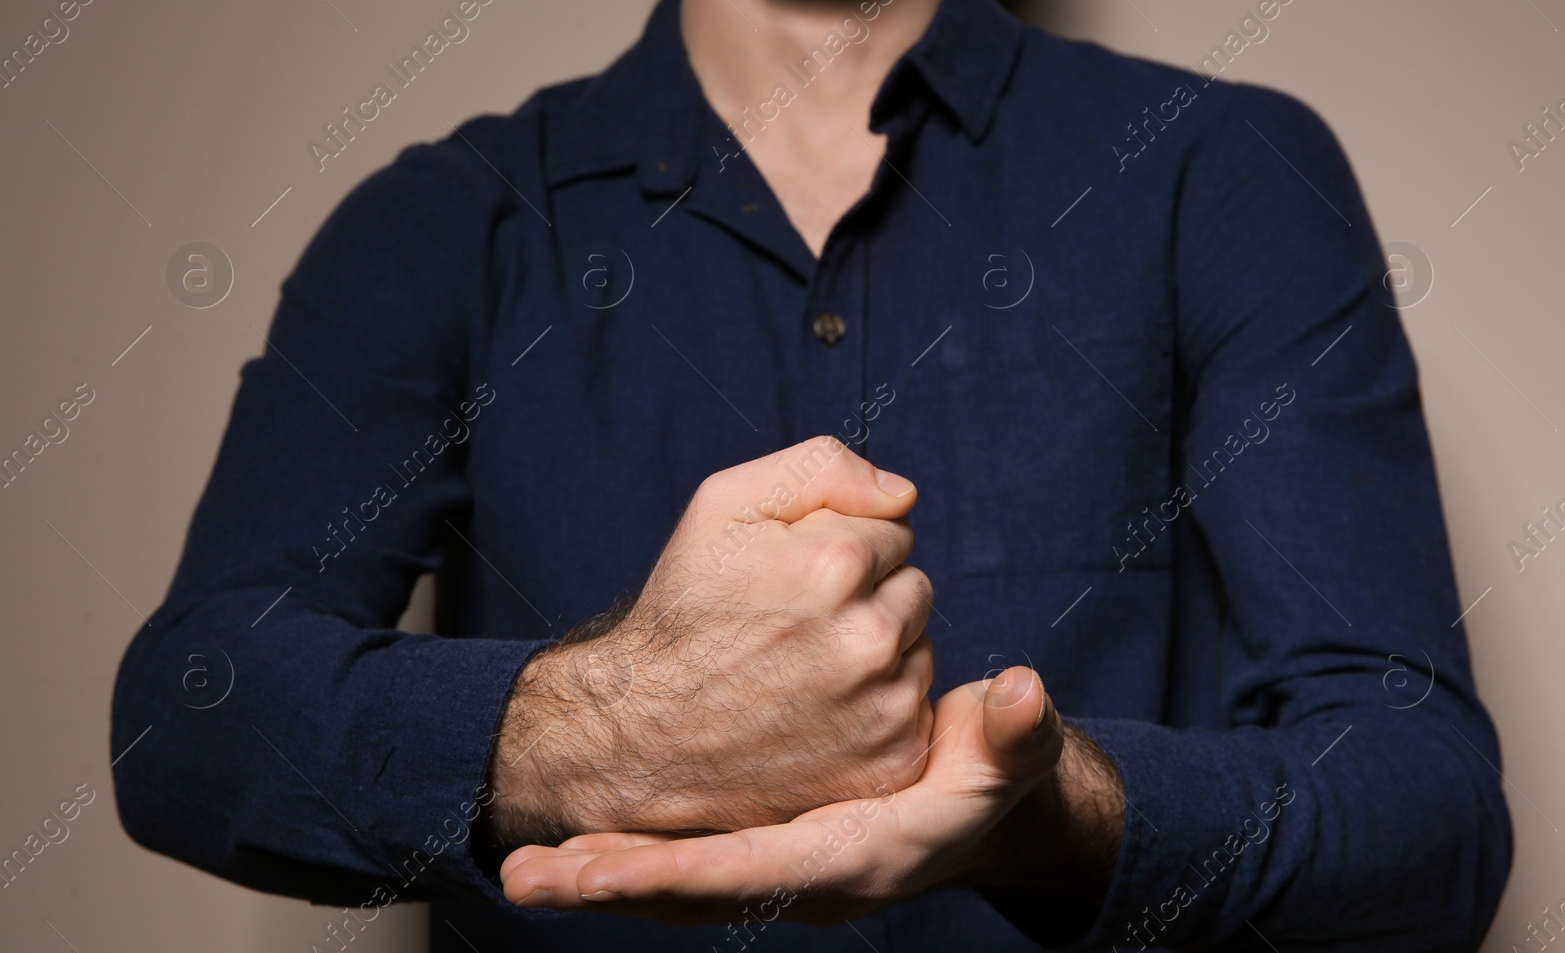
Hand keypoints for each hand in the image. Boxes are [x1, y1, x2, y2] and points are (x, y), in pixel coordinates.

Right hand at [489, 436, 936, 844]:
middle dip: (867, 599)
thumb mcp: (725, 506)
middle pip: (915, 590)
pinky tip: (820, 717)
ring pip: (917, 651)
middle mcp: (870, 639)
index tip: (792, 580)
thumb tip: (903, 494)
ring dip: (877, 656)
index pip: (894, 530)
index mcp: (836, 565)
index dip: (840, 549)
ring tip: (803, 674)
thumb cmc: (685, 612)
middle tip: (796, 630)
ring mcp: (885, 709)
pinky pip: (917, 711)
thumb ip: (822, 469)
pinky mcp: (893, 763)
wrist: (644, 736)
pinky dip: (879, 713)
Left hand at [498, 667, 1122, 925]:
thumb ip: (1018, 730)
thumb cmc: (997, 774)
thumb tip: (1016, 694)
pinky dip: (633, 864)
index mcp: (859, 855)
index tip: (597, 871)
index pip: (756, 871)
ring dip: (604, 881)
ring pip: (681, 887)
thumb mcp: (1015, 751)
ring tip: (524, 872)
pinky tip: (575, 851)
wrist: (991, 807)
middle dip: (611, 887)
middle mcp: (809, 879)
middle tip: (527, 877)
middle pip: (696, 893)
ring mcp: (781, 871)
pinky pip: (690, 866)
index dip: (676, 871)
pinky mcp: (765, 851)